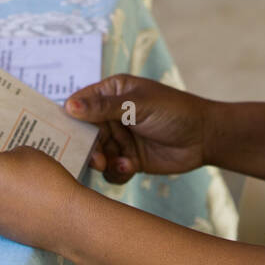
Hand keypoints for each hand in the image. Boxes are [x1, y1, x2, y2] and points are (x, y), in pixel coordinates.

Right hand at [64, 74, 210, 183]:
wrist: (204, 137)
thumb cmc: (174, 111)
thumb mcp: (138, 105)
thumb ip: (104, 107)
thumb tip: (69, 106)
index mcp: (111, 93)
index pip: (79, 104)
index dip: (68, 118)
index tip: (60, 135)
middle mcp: (111, 115)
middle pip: (84, 134)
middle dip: (88, 148)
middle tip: (97, 159)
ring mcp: (119, 138)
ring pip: (96, 154)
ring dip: (103, 162)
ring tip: (119, 163)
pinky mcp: (128, 159)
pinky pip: (110, 170)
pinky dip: (117, 171)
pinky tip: (130, 167)